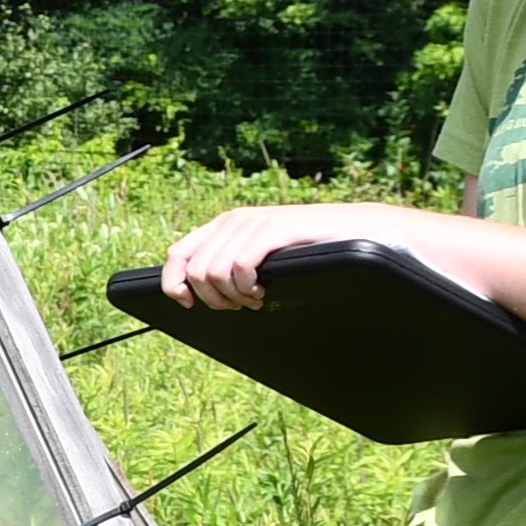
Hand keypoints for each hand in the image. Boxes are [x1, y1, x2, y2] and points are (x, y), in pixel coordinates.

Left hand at [160, 201, 398, 311]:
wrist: (352, 229)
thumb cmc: (306, 248)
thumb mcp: (260, 253)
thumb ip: (229, 263)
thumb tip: (195, 293)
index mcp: (223, 226)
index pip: (176, 254)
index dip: (173, 284)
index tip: (187, 303)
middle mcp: (233, 221)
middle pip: (195, 272)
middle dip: (213, 298)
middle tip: (239, 304)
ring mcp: (253, 223)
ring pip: (215, 273)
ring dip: (233, 296)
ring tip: (255, 297)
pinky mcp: (274, 229)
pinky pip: (240, 266)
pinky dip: (247, 287)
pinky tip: (263, 290)